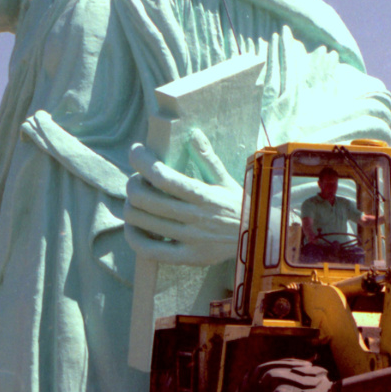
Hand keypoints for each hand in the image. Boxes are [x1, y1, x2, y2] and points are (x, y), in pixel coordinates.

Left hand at [124, 129, 242, 265]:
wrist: (260, 239)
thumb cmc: (239, 205)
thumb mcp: (226, 180)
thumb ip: (207, 157)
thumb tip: (193, 133)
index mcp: (204, 195)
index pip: (163, 177)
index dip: (142, 161)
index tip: (136, 151)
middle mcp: (195, 218)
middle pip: (145, 199)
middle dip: (132, 184)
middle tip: (136, 178)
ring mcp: (189, 240)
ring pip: (142, 222)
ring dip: (130, 207)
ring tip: (136, 200)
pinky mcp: (187, 258)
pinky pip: (150, 251)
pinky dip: (134, 237)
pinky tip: (134, 226)